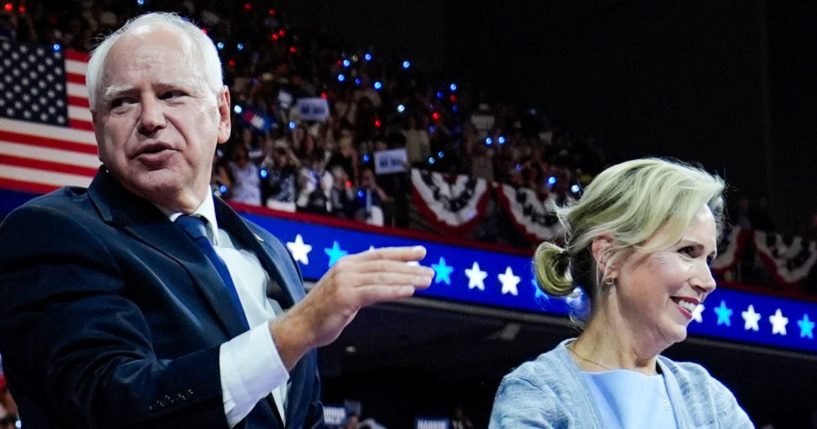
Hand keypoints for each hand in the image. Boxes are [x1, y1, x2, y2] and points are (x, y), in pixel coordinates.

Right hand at [270, 246, 433, 368]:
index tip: (422, 252)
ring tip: (427, 281)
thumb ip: (363, 282)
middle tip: (431, 272)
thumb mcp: (345, 289)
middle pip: (385, 264)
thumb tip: (387, 279)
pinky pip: (375, 291)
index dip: (402, 252)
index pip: (379, 254)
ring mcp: (345, 281)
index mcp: (347, 263)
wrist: (301, 326)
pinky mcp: (345, 297)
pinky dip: (395, 290)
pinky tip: (410, 290)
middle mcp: (346, 268)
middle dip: (411, 268)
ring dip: (408, 278)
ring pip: (383, 277)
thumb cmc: (324, 311)